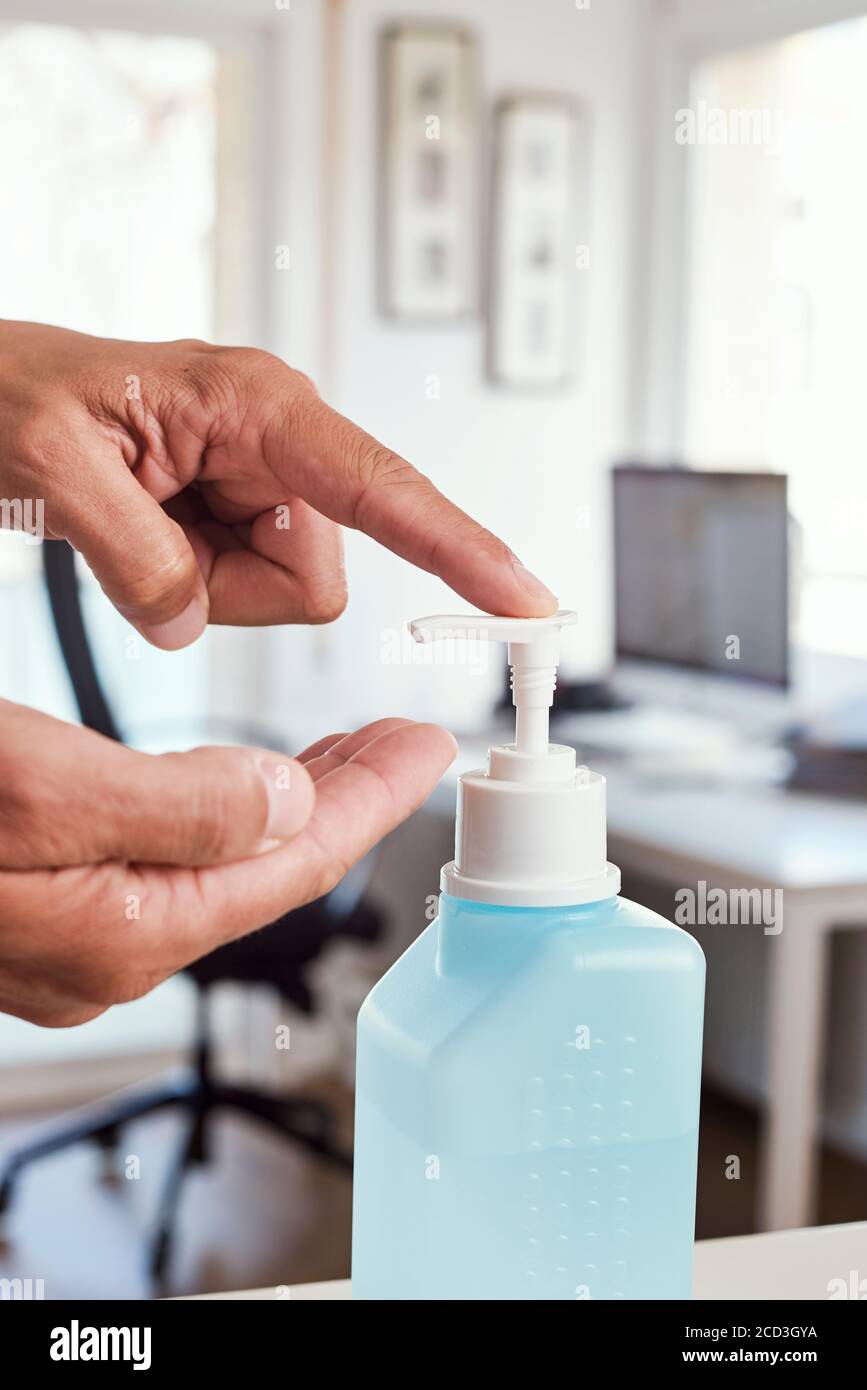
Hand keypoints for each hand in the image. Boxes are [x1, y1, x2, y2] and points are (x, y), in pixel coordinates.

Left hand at [0, 321, 556, 646]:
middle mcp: (276, 442)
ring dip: (206, 586)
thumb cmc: (16, 392)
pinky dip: (190, 585)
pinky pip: (241, 594)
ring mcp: (259, 483)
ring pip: (281, 594)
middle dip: (234, 585)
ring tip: (144, 525)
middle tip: (152, 535)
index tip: (525, 598)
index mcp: (257, 406)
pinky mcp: (238, 515)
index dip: (462, 548)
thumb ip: (132, 554)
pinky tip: (151, 533)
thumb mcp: (54, 463)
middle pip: (318, 575)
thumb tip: (186, 617)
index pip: (386, 490)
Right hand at [0, 701, 455, 1025]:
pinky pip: (172, 866)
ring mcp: (80, 941)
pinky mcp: (51, 913)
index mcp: (129, 931)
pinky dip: (219, 817)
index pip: (296, 864)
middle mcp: (112, 953)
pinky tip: (230, 793)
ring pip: (219, 866)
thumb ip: (180, 809)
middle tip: (399, 740)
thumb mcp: (47, 792)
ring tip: (337, 754)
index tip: (428, 748)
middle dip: (344, 797)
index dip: (373, 799)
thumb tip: (289, 806)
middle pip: (268, 869)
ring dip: (287, 804)